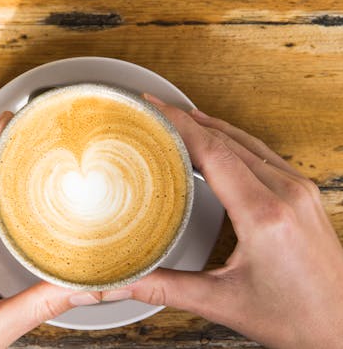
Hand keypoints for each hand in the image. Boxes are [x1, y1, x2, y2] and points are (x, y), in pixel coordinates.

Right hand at [103, 95, 342, 347]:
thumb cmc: (296, 317)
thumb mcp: (223, 303)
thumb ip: (166, 289)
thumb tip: (124, 283)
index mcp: (264, 214)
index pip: (213, 152)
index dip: (179, 126)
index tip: (154, 109)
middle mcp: (286, 192)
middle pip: (227, 141)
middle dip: (187, 120)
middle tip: (156, 110)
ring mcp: (299, 189)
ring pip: (246, 142)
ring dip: (211, 126)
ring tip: (180, 117)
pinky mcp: (303, 193)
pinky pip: (262, 153)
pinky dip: (233, 140)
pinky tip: (219, 139)